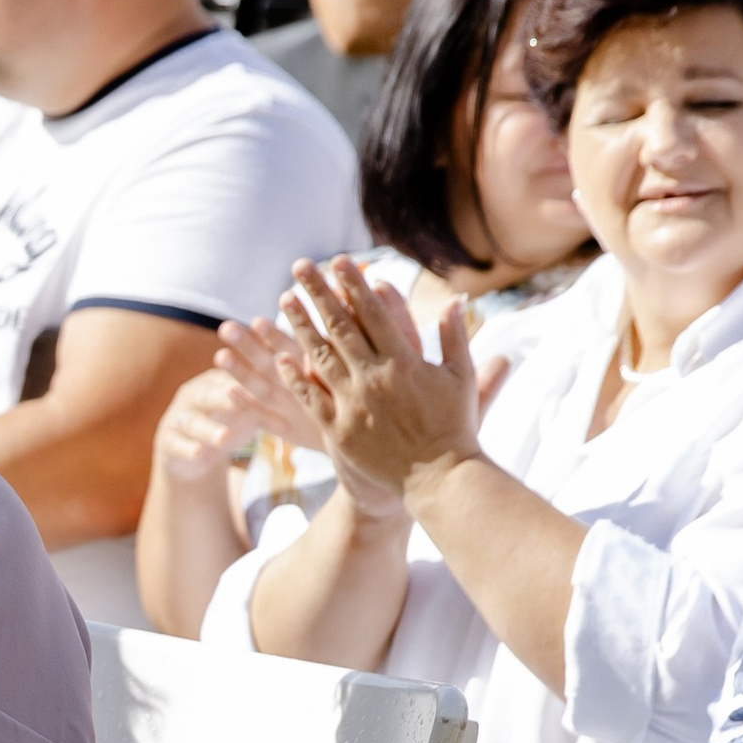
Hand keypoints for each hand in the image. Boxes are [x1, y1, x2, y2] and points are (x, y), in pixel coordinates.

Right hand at [152, 363, 260, 490]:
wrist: (192, 452)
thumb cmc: (227, 422)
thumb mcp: (247, 407)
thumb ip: (266, 394)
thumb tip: (307, 376)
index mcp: (215, 381)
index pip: (230, 373)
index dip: (243, 371)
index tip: (261, 371)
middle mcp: (194, 395)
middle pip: (207, 393)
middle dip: (221, 394)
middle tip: (236, 394)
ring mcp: (178, 418)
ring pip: (191, 422)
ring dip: (208, 429)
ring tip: (223, 438)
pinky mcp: (167, 442)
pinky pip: (176, 445)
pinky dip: (188, 450)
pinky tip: (200, 455)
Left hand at [276, 257, 482, 511]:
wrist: (439, 480)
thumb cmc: (454, 427)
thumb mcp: (461, 378)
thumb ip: (453, 337)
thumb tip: (453, 300)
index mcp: (405, 362)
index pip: (374, 313)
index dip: (354, 285)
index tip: (339, 262)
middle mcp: (375, 378)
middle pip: (340, 327)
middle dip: (319, 294)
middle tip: (300, 267)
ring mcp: (354, 404)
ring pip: (319, 357)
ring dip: (299, 326)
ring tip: (284, 301)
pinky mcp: (339, 431)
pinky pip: (310, 398)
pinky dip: (295, 376)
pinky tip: (280, 356)